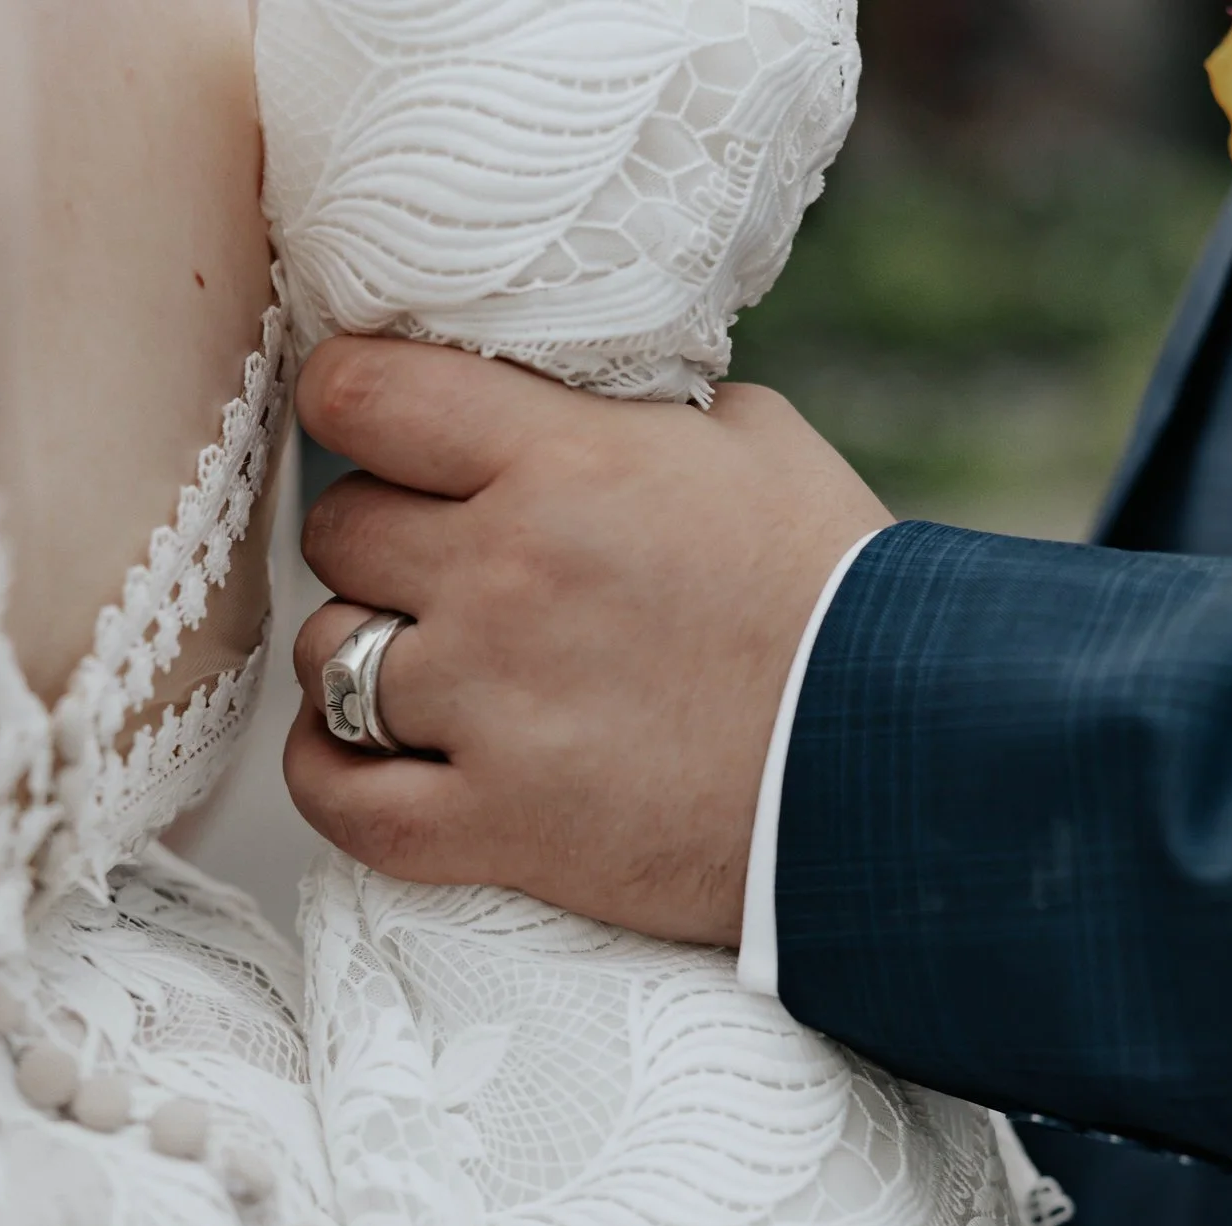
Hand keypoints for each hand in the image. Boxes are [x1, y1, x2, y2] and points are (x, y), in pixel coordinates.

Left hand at [284, 337, 891, 947]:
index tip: (372, 425)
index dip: (350, 400)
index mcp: (565, 462)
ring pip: (326, 656)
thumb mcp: (754, 445)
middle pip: (339, 528)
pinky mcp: (496, 826)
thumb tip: (559, 397)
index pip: (360, 393)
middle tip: (447, 571)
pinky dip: (332, 775)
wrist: (905, 767)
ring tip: (432, 673)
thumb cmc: (842, 601)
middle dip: (383, 542)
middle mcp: (507, 574)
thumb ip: (632, 415)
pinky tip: (364, 757)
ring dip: (364, 658)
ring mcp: (491, 707)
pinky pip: (336, 796)